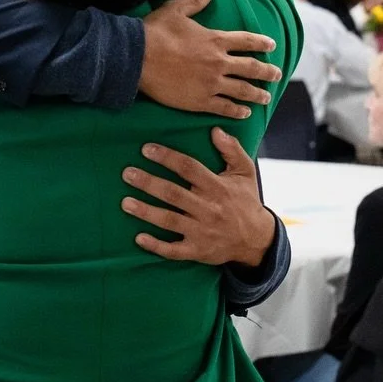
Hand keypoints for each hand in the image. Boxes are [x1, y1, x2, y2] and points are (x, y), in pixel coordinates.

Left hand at [121, 127, 276, 267]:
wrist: (257, 239)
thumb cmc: (246, 201)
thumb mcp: (245, 172)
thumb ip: (232, 150)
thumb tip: (216, 130)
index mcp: (218, 187)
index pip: (189, 168)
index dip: (167, 158)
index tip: (146, 149)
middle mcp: (208, 209)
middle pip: (174, 194)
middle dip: (149, 183)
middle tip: (127, 174)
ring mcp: (202, 232)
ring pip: (170, 221)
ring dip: (146, 212)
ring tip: (125, 202)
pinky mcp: (198, 251)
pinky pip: (174, 250)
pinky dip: (156, 245)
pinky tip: (139, 238)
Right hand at [139, 0, 280, 119]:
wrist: (137, 58)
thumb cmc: (155, 32)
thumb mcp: (176, 10)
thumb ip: (196, 0)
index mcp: (215, 40)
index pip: (246, 41)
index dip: (261, 43)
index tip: (272, 46)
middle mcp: (218, 62)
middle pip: (251, 68)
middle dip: (268, 71)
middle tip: (278, 74)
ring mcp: (211, 83)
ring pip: (243, 90)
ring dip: (257, 94)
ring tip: (266, 97)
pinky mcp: (200, 101)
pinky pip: (225, 107)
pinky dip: (238, 110)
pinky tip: (245, 113)